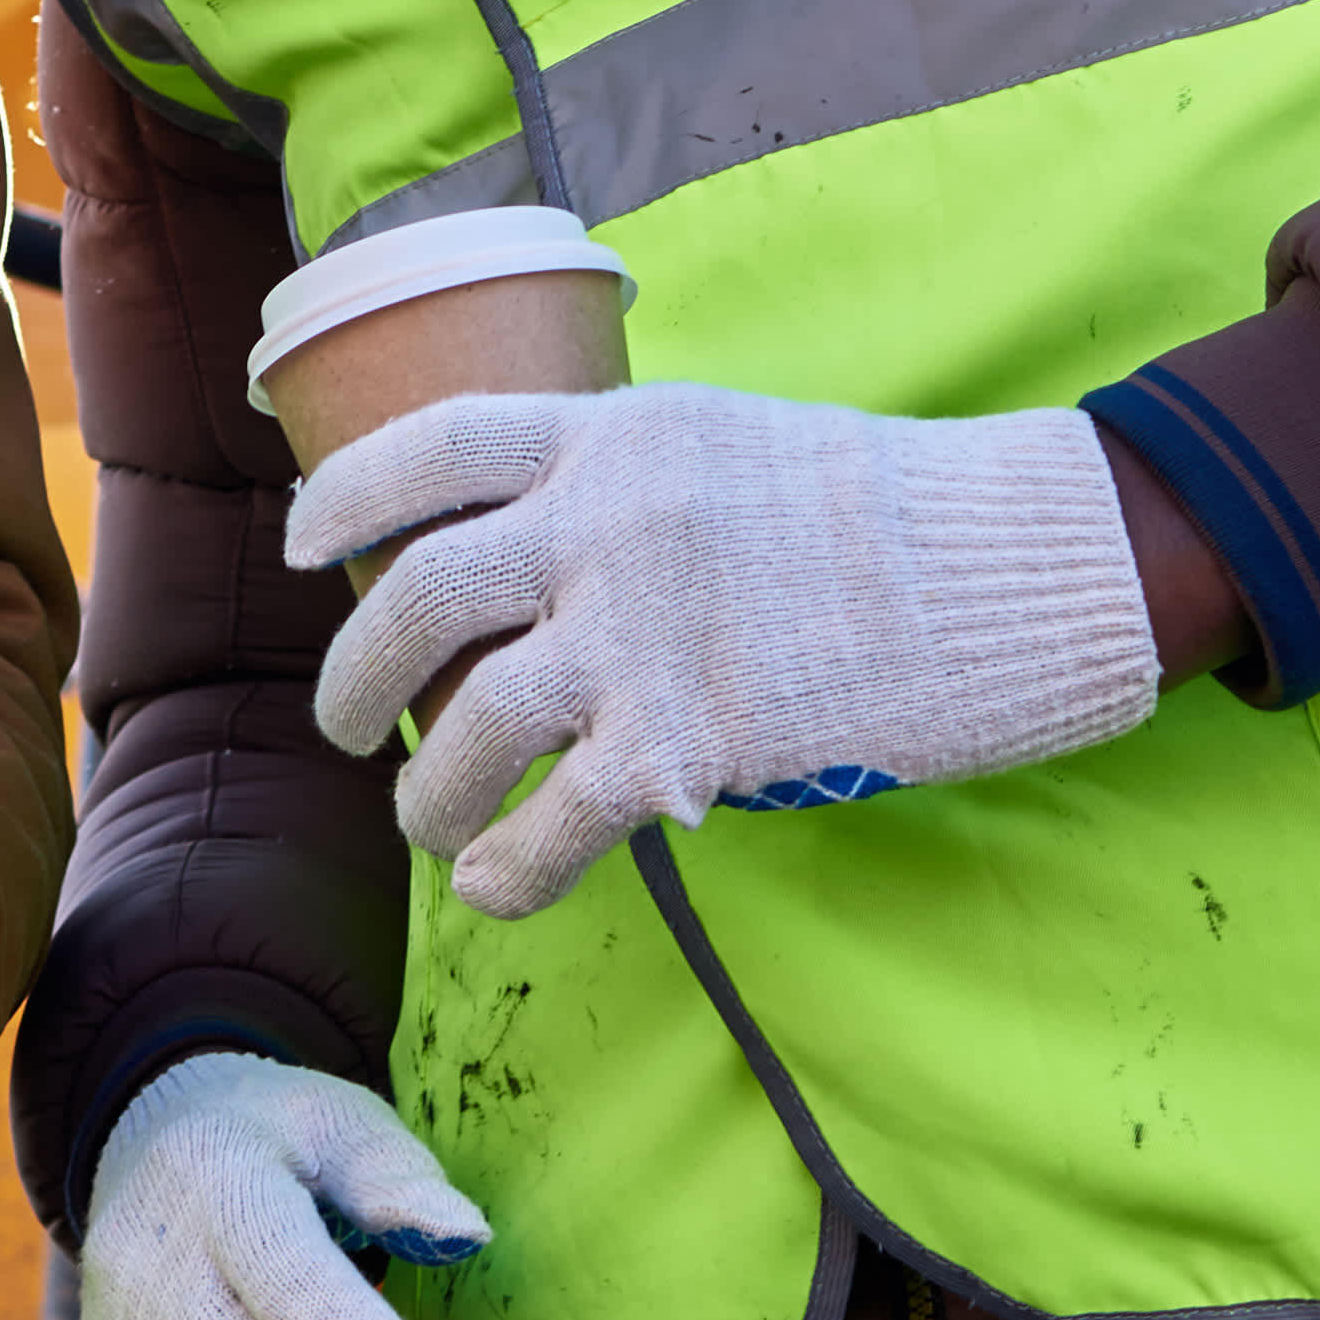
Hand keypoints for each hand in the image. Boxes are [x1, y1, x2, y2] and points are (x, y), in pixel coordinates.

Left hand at [293, 387, 1160, 920]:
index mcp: (614, 433)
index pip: (433, 444)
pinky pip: (554, 824)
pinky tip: (496, 885)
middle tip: (350, 726)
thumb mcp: (731, 444)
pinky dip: (507, 868)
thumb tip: (547, 554)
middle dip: (358, 677)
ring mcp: (643, 631)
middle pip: (420, 596)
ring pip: (466, 724)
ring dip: (426, 793)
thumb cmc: (888, 513)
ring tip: (428, 826)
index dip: (346, 498)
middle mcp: (606, 521)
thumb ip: (629, 486)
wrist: (1014, 567)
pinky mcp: (691, 742)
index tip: (306, 549)